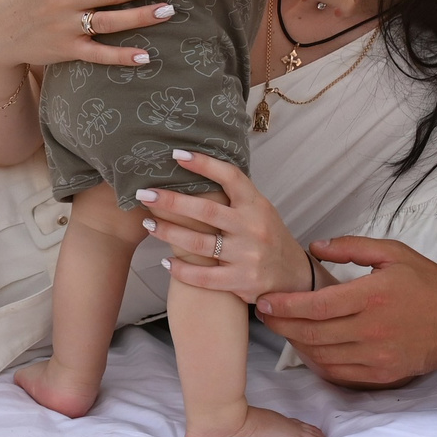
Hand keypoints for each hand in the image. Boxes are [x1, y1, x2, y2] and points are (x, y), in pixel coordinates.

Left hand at [134, 149, 313, 301]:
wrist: (293, 276)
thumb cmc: (266, 236)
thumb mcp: (259, 210)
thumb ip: (234, 195)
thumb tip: (198, 167)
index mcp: (256, 205)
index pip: (230, 177)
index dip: (204, 164)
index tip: (176, 155)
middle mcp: (252, 227)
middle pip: (205, 211)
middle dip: (170, 201)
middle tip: (144, 194)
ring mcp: (247, 255)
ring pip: (198, 244)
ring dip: (168, 233)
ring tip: (148, 224)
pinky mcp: (241, 281)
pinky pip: (203, 277)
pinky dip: (181, 270)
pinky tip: (166, 263)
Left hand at [254, 237, 436, 386]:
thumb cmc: (427, 284)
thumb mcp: (394, 253)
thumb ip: (352, 247)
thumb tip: (315, 247)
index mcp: (373, 296)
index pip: (317, 305)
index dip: (285, 305)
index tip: (265, 301)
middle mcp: (372, 330)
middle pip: (313, 333)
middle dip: (281, 325)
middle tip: (265, 316)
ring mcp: (376, 356)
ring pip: (322, 355)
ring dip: (296, 344)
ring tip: (283, 329)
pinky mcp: (381, 375)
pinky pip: (339, 373)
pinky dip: (317, 362)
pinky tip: (308, 348)